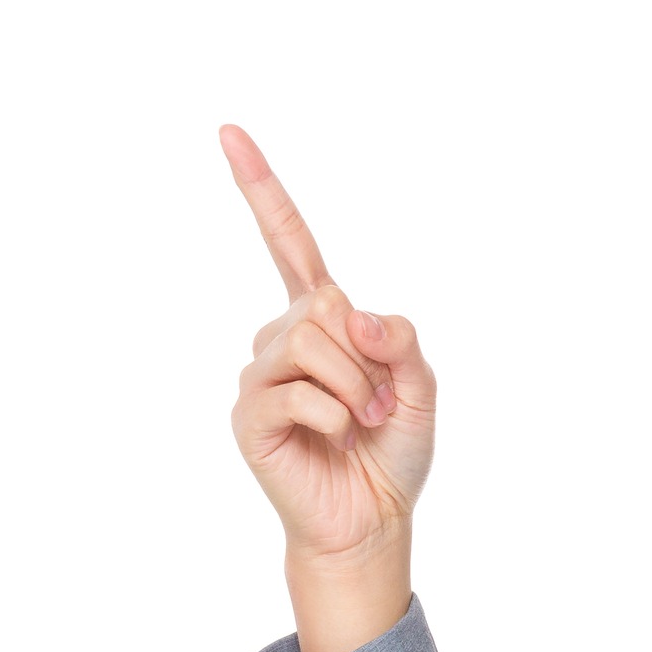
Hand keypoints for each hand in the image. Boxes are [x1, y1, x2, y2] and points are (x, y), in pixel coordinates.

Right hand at [222, 124, 436, 569]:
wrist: (372, 519)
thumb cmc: (393, 452)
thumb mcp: (422, 389)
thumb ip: (402, 341)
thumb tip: (355, 313)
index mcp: (322, 320)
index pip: (290, 244)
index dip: (262, 190)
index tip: (229, 132)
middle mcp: (282, 337)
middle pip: (326, 304)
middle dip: (368, 356)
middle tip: (377, 403)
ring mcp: (260, 375)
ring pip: (312, 342)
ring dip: (355, 387)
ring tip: (360, 422)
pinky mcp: (249, 414)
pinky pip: (300, 393)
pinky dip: (335, 416)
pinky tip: (334, 438)